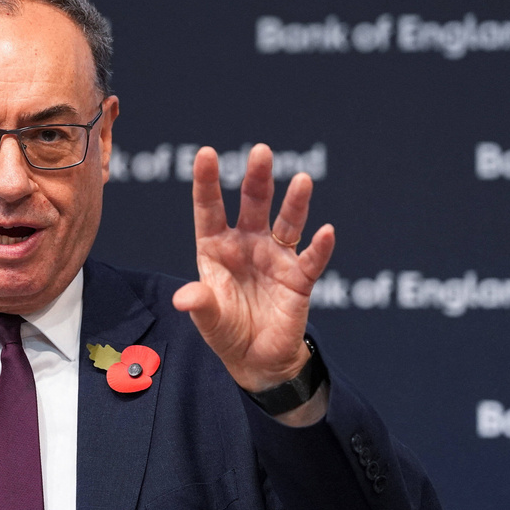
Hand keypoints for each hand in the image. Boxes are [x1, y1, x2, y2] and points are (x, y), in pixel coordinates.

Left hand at [173, 144, 334, 391]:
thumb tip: (183, 298)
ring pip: (286, 223)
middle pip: (252, 204)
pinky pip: (311, 260)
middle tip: (260, 151)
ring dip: (295, 202)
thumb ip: (200, 304)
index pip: (210, 209)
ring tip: (301, 180)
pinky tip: (325, 232)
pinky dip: (320, 247)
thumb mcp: (208, 319)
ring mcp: (275, 258)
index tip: (206, 153)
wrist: (256, 358)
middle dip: (256, 178)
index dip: (207, 182)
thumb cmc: (226, 331)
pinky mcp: (299, 279)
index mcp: (216, 247)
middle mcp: (247, 244)